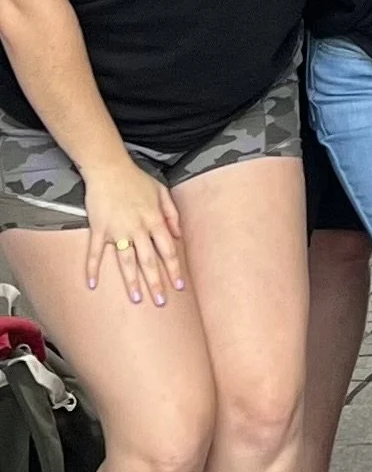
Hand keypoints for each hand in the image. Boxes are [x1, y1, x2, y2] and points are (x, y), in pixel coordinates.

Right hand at [82, 154, 183, 305]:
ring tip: (137, 299)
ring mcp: (117, 230)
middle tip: (160, 302)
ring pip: (126, 261)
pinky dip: (92, 268)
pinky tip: (92, 284)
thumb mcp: (161, 192)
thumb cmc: (136, 179)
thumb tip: (178, 235)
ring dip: (132, 281)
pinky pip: (95, 252)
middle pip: (149, 261)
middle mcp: (138, 228)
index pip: (167, 250)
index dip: (173, 269)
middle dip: (156, 282)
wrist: (108, 168)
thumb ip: (172, 214)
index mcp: (154, 220)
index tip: (179, 287)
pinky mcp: (99, 229)